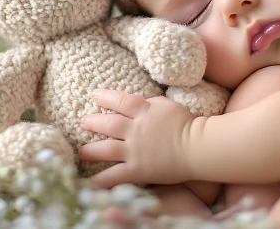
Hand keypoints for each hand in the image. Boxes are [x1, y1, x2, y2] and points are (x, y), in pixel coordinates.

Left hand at [79, 89, 196, 187]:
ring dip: (90, 150)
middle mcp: (134, 129)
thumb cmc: (187, 124)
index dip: (105, 97)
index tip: (95, 95)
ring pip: (105, 149)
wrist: (197, 147)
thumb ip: (151, 104)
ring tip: (82, 151)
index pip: (120, 101)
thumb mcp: (168, 105)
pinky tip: (89, 183)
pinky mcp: (137, 169)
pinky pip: (114, 175)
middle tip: (82, 122)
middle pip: (108, 123)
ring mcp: (134, 150)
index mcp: (143, 111)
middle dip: (92, 122)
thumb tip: (139, 103)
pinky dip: (101, 180)